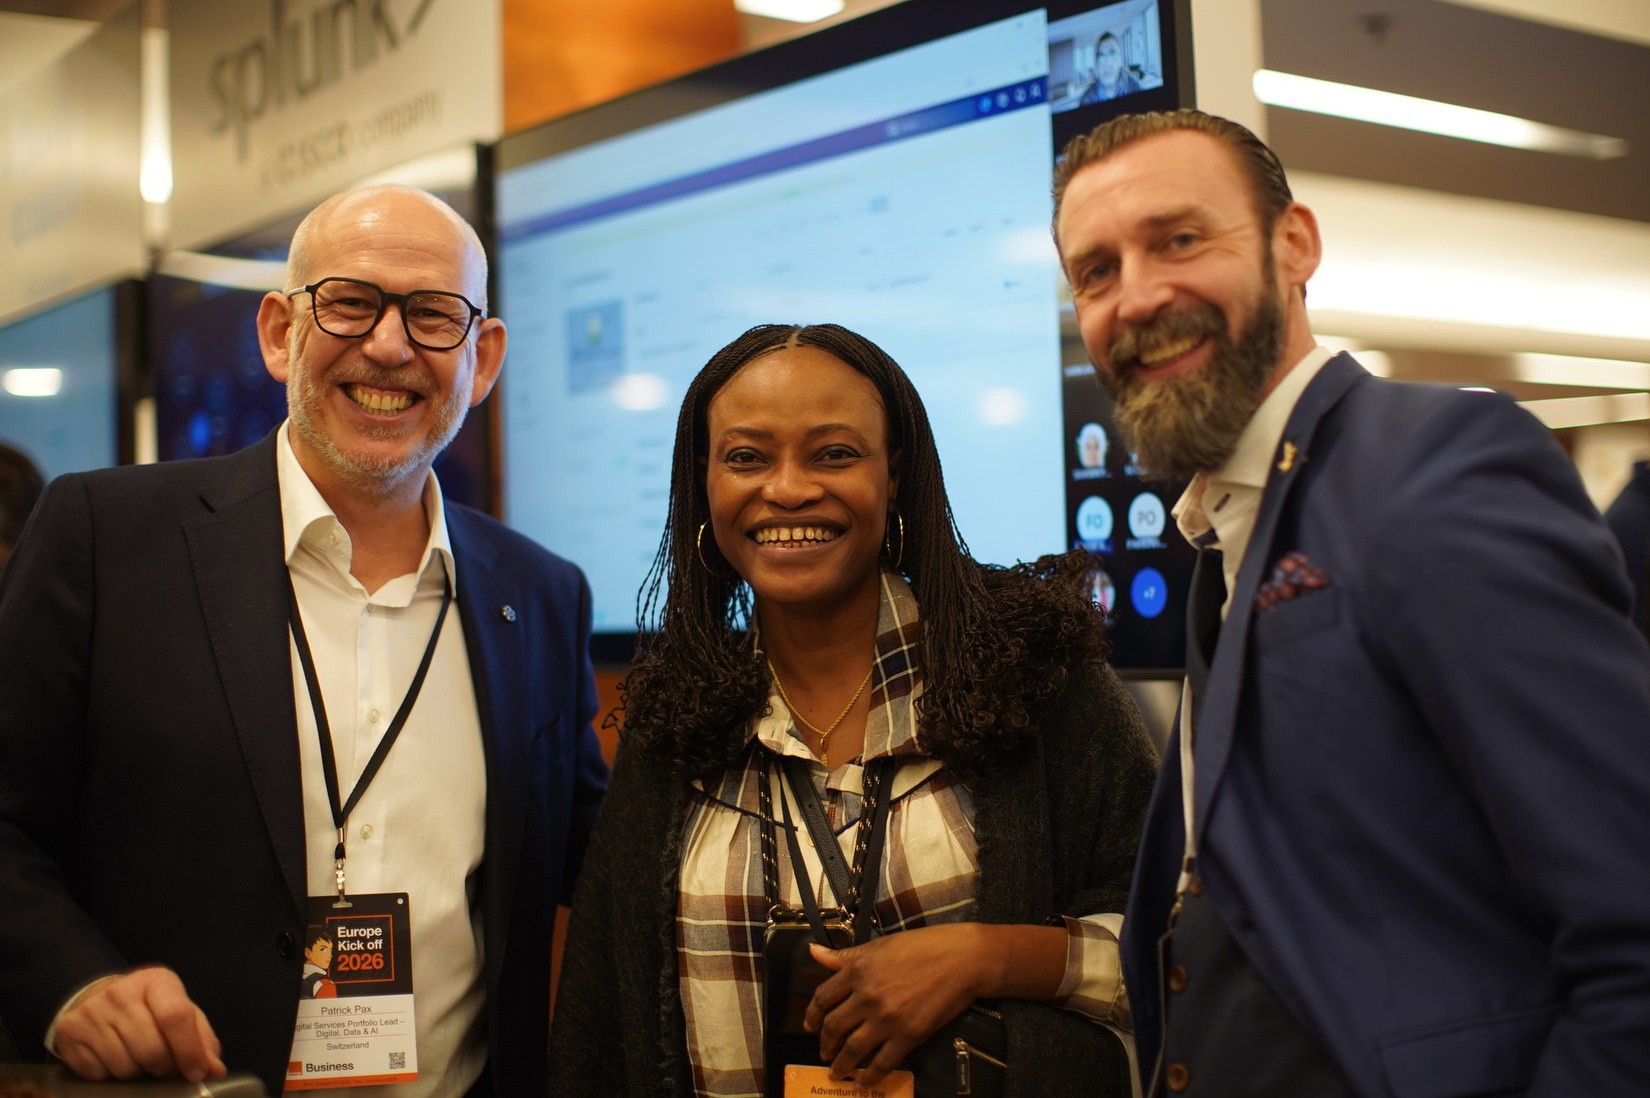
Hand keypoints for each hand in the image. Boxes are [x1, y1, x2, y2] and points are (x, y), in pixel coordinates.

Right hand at [52, 967, 225, 1082]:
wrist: (97, 997)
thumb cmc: (148, 1007)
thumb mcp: (179, 1010)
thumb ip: (201, 1038)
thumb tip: (215, 1070)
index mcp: (156, 982)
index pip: (175, 1016)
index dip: (189, 1051)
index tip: (196, 1072)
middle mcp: (121, 993)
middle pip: (151, 1049)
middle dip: (165, 1068)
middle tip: (167, 1068)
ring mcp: (92, 1013)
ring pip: (125, 1067)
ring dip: (139, 1073)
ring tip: (141, 1060)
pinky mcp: (70, 1034)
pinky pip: (98, 1074)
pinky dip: (112, 1077)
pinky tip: (115, 1060)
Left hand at [802, 924, 984, 1086]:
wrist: (961, 959)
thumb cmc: (924, 946)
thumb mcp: (879, 945)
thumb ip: (844, 955)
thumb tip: (814, 952)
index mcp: (858, 970)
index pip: (823, 998)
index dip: (812, 1015)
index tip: (810, 1024)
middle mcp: (867, 996)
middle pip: (833, 1027)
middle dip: (825, 1043)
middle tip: (824, 1051)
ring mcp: (887, 1018)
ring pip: (852, 1049)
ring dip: (841, 1065)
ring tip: (837, 1071)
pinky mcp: (908, 1035)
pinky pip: (882, 1062)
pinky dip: (870, 1076)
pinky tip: (864, 1080)